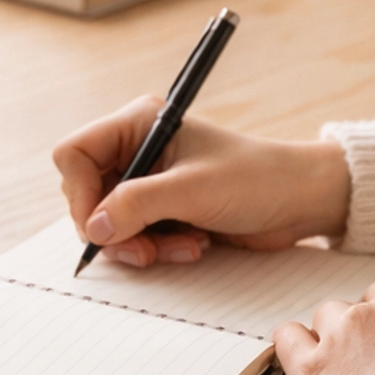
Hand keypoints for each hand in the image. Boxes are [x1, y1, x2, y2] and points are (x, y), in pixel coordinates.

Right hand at [53, 101, 350, 266]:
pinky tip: (193, 245)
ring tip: (183, 247)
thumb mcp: (193, 190)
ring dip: (141, 245)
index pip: (75, 155)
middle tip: (145, 250)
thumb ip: (138, 204)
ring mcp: (148, 183)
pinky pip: (134, 238)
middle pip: (87, 195)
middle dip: (115, 229)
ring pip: (109, 223)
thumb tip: (94, 228)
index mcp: (138, 124)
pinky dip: (156, 250)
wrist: (299, 201)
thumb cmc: (256, 179)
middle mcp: (137, 150)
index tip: (102, 226)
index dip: (80, 194)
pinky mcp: (162, 211)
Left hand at [274, 280, 374, 374]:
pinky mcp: (307, 371)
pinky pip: (285, 338)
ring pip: (321, 321)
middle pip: (352, 309)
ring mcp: (334, 338)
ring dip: (329, 340)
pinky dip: (292, 345)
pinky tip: (305, 363)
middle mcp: (367, 311)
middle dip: (359, 334)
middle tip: (372, 372)